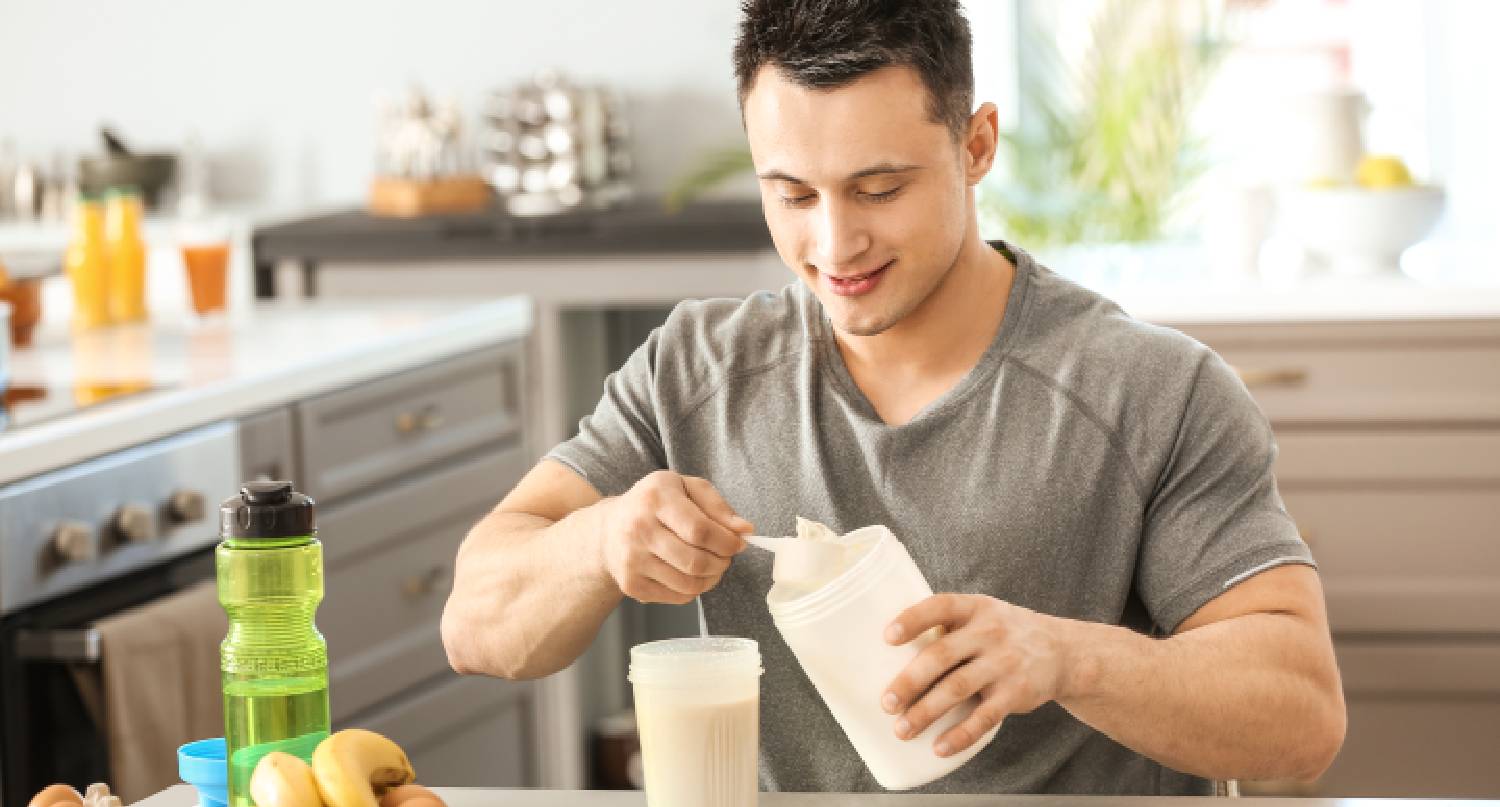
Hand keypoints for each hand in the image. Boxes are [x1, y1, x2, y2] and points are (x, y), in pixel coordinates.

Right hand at [597, 471, 751, 604]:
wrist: (608, 530)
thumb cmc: (654, 504)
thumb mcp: (685, 488)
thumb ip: (717, 506)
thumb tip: (745, 530)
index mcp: (655, 499)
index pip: (700, 530)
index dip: (726, 542)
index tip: (738, 544)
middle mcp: (639, 529)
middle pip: (696, 561)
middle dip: (722, 563)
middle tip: (726, 557)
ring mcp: (632, 560)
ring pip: (688, 584)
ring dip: (711, 578)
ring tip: (712, 566)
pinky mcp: (631, 585)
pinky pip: (677, 597)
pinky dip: (694, 590)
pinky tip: (692, 575)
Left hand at [882, 593, 1068, 757]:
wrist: (1062, 650)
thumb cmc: (1003, 632)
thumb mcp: (982, 613)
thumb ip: (947, 625)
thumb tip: (888, 652)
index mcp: (975, 608)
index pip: (940, 607)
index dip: (912, 620)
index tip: (887, 637)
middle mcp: (989, 633)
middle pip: (942, 655)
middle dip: (910, 681)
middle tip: (886, 703)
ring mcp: (1003, 664)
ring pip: (958, 689)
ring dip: (926, 712)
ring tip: (902, 729)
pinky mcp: (1015, 694)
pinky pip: (985, 718)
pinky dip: (961, 735)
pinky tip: (939, 747)